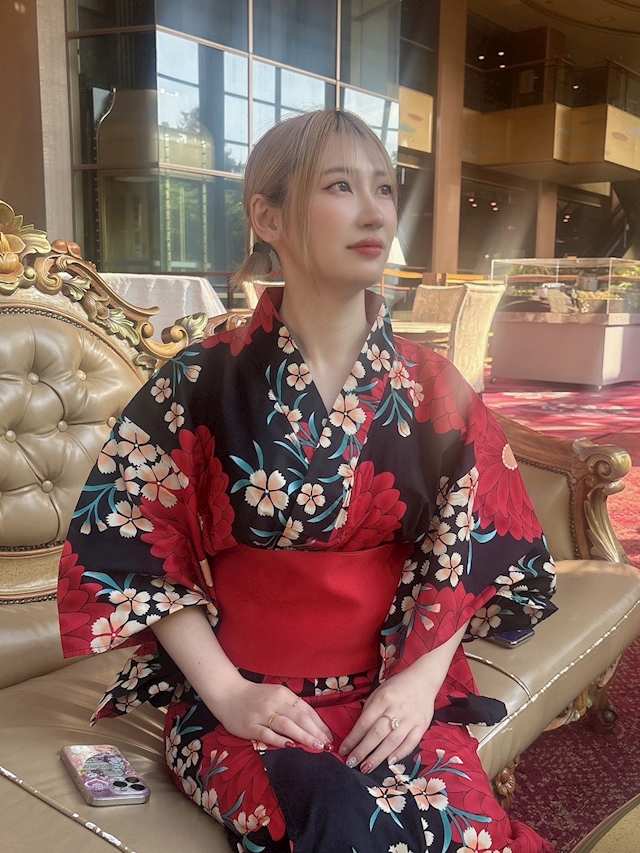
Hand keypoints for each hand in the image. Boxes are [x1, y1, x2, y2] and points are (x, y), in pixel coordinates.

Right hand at [212, 679, 332, 750]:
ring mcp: (262, 714)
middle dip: (316, 732)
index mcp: (283, 694)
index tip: (330, 736)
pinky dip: (279, 740)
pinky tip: (291, 747)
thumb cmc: (255, 696)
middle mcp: (274, 702)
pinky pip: (267, 733)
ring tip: (317, 746)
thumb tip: (311, 723)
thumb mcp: (275, 695)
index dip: (320, 724)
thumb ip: (291, 706)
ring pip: (287, 725)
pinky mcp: (250, 726)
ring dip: (304, 737)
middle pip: (300, 718)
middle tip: (328, 745)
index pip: (306, 710)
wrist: (227, 693)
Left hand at [338, 665, 435, 773]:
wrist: (423, 679)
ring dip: (378, 757)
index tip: (343, 750)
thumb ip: (369, 709)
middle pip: (377, 734)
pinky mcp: (423, 725)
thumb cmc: (397, 686)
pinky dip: (400, 753)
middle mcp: (397, 708)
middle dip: (362, 751)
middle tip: (351, 763)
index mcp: (383, 698)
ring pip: (392, 741)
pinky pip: (411, 742)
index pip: (365, 722)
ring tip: (366, 768)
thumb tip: (359, 732)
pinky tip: (389, 762)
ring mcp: (411, 718)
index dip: (353, 738)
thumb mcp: (379, 691)